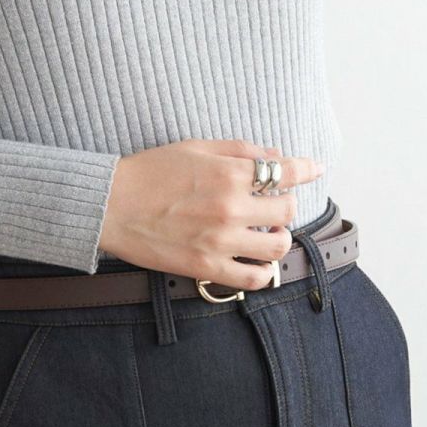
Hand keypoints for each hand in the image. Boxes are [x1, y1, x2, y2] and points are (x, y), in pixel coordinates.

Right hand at [97, 138, 324, 291]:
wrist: (110, 204)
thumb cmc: (150, 171)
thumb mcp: (195, 148)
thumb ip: (239, 150)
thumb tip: (275, 154)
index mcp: (228, 174)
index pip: (284, 171)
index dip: (306, 168)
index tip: (315, 168)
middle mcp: (230, 207)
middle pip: (287, 210)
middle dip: (286, 204)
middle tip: (274, 204)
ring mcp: (220, 241)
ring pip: (277, 245)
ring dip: (279, 237)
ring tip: (267, 232)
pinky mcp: (206, 267)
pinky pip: (253, 278)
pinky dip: (263, 272)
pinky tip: (257, 262)